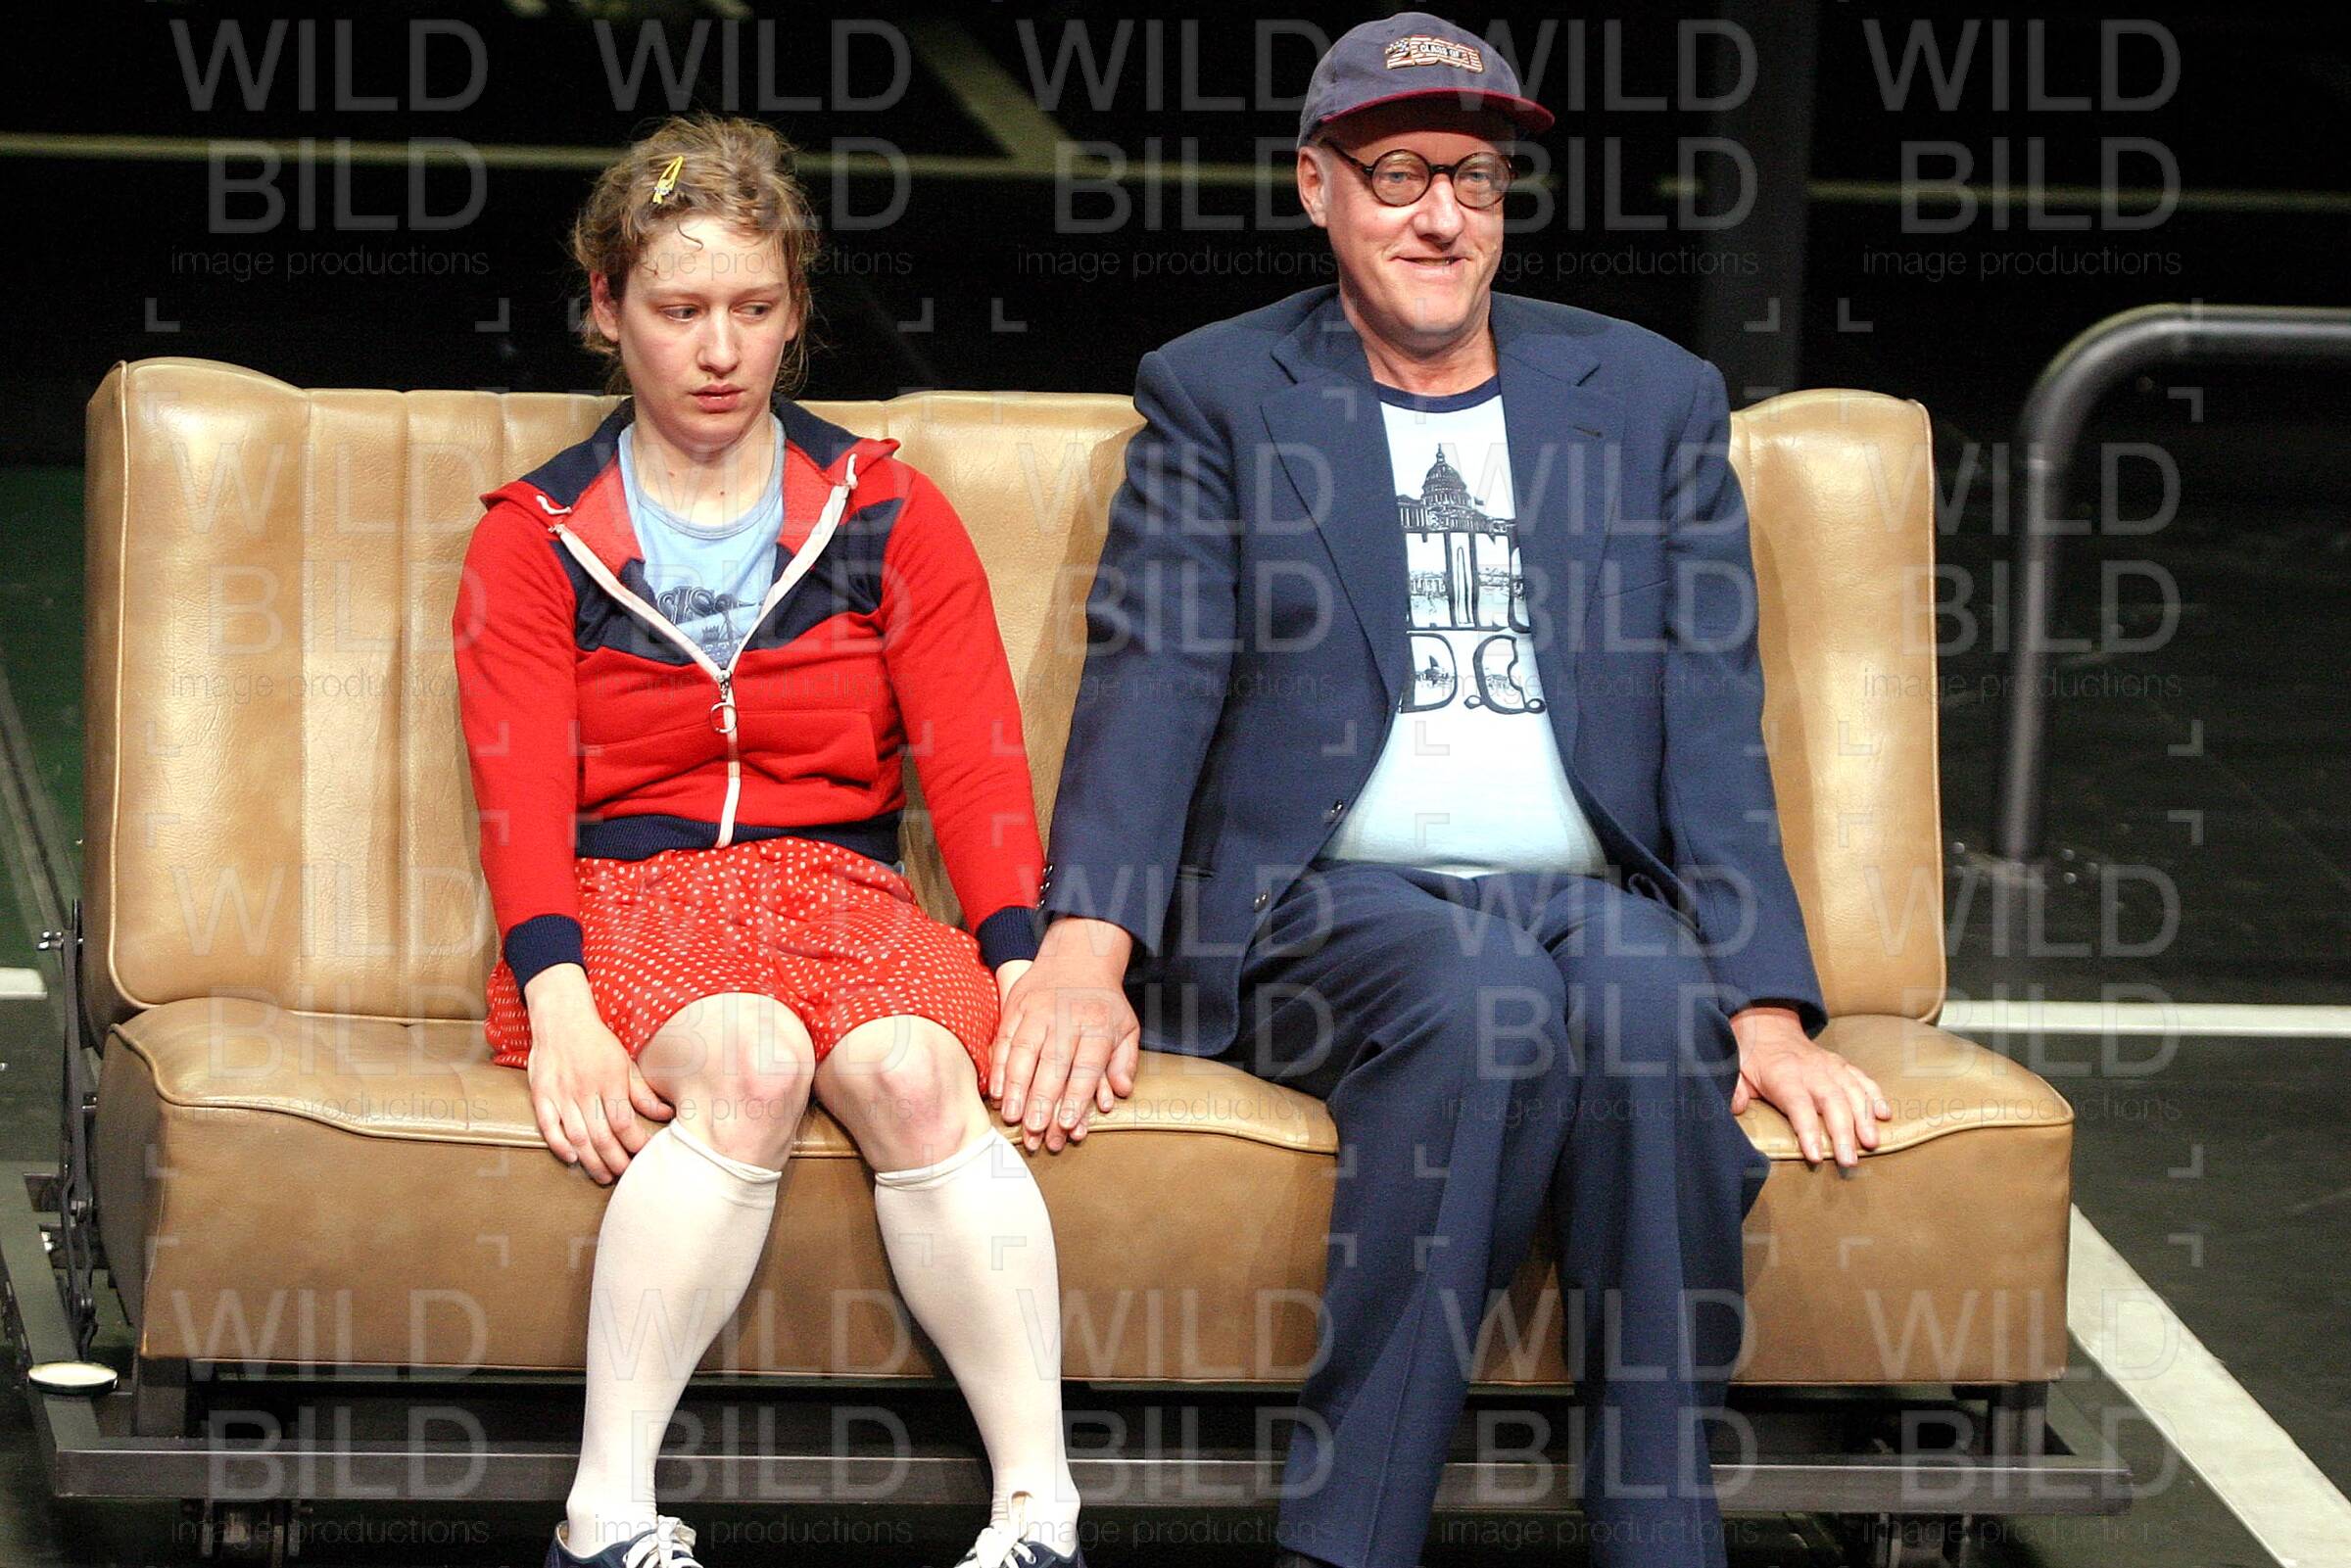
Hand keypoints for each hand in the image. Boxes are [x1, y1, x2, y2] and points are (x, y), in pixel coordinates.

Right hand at [521, 965, 674, 1183]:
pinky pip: (549, 1126)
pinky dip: (559, 1145)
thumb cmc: (597, 1042)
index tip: (643, 1155)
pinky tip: (572, 1159)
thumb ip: (643, 1092)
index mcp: (610, 1081)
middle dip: (616, 1161)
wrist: (561, 1018)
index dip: (634, 1144)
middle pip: (602, 1136)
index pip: (624, 1123)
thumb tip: (666, 1114)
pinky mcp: (541, 1095)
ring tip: (604, 1176)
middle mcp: (584, 1089)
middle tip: (625, 1175)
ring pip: (577, 1136)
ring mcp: (561, 1093)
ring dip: (591, 1161)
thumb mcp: (625, 1063)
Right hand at [990, 919, 1138, 1153]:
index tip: (1066, 1124)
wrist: (1080, 955)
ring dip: (1016, 1086)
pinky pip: (1004, 1039)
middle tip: (1035, 1130)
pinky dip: (999, 1067)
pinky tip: (998, 1092)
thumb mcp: (1127, 1027)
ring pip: (1023, 1051)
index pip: (1086, 1066)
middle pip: (1053, 1063)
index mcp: (1098, 1026)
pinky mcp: (1016, 1007)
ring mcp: (1038, 1011)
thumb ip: (1125, 1062)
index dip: (1075, 1097)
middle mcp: (1067, 1018)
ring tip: (1012, 1116)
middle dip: (1042, 1099)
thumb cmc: (1104, 1003)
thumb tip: (1122, 1093)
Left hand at [1728, 1004, 1890, 1169]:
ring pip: (1854, 1091)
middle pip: (1832, 1102)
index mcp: (1784, 1075)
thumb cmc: (1753, 1057)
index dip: (1808, 1131)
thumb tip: (1737, 1108)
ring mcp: (1830, 1067)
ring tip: (1872, 1143)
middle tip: (1849, 1160)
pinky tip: (1885, 1116)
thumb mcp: (1736, 1071)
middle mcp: (1812, 1071)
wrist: (1769, 1025)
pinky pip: (1863, 1080)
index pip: (1798, 1105)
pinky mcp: (1842, 1065)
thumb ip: (1736, 1090)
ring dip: (1865, 1118)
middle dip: (1844, 1132)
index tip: (1815, 1156)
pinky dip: (1876, 1096)